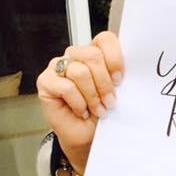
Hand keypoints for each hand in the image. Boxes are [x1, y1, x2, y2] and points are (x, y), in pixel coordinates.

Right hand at [36, 32, 123, 174]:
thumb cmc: (100, 112)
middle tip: (110, 101)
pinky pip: (66, 87)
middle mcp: (75, 55)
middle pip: (92, 55)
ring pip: (80, 72)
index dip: (115, 59)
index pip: (105, 39)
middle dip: (104, 83)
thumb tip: (130, 73)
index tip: (120, 79)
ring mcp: (57, 66)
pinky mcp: (45, 81)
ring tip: (98, 110)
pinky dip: (78, 102)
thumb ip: (118, 77)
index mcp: (94, 52)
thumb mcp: (115, 92)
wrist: (86, 135)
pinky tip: (82, 111)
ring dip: (93, 96)